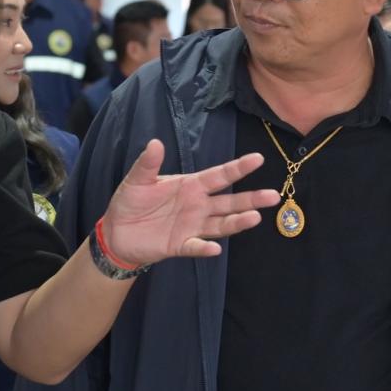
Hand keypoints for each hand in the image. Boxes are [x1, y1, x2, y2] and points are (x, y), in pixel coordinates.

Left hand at [100, 140, 279, 266]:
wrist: (117, 232)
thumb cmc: (131, 202)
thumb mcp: (137, 180)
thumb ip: (148, 164)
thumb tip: (155, 142)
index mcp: (191, 186)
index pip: (219, 176)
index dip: (238, 168)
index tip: (258, 159)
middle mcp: (198, 206)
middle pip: (230, 202)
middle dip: (251, 199)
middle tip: (273, 195)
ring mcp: (192, 227)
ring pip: (221, 224)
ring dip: (237, 222)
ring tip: (255, 218)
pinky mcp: (180, 245)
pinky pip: (195, 246)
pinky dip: (204, 247)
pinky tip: (214, 248)